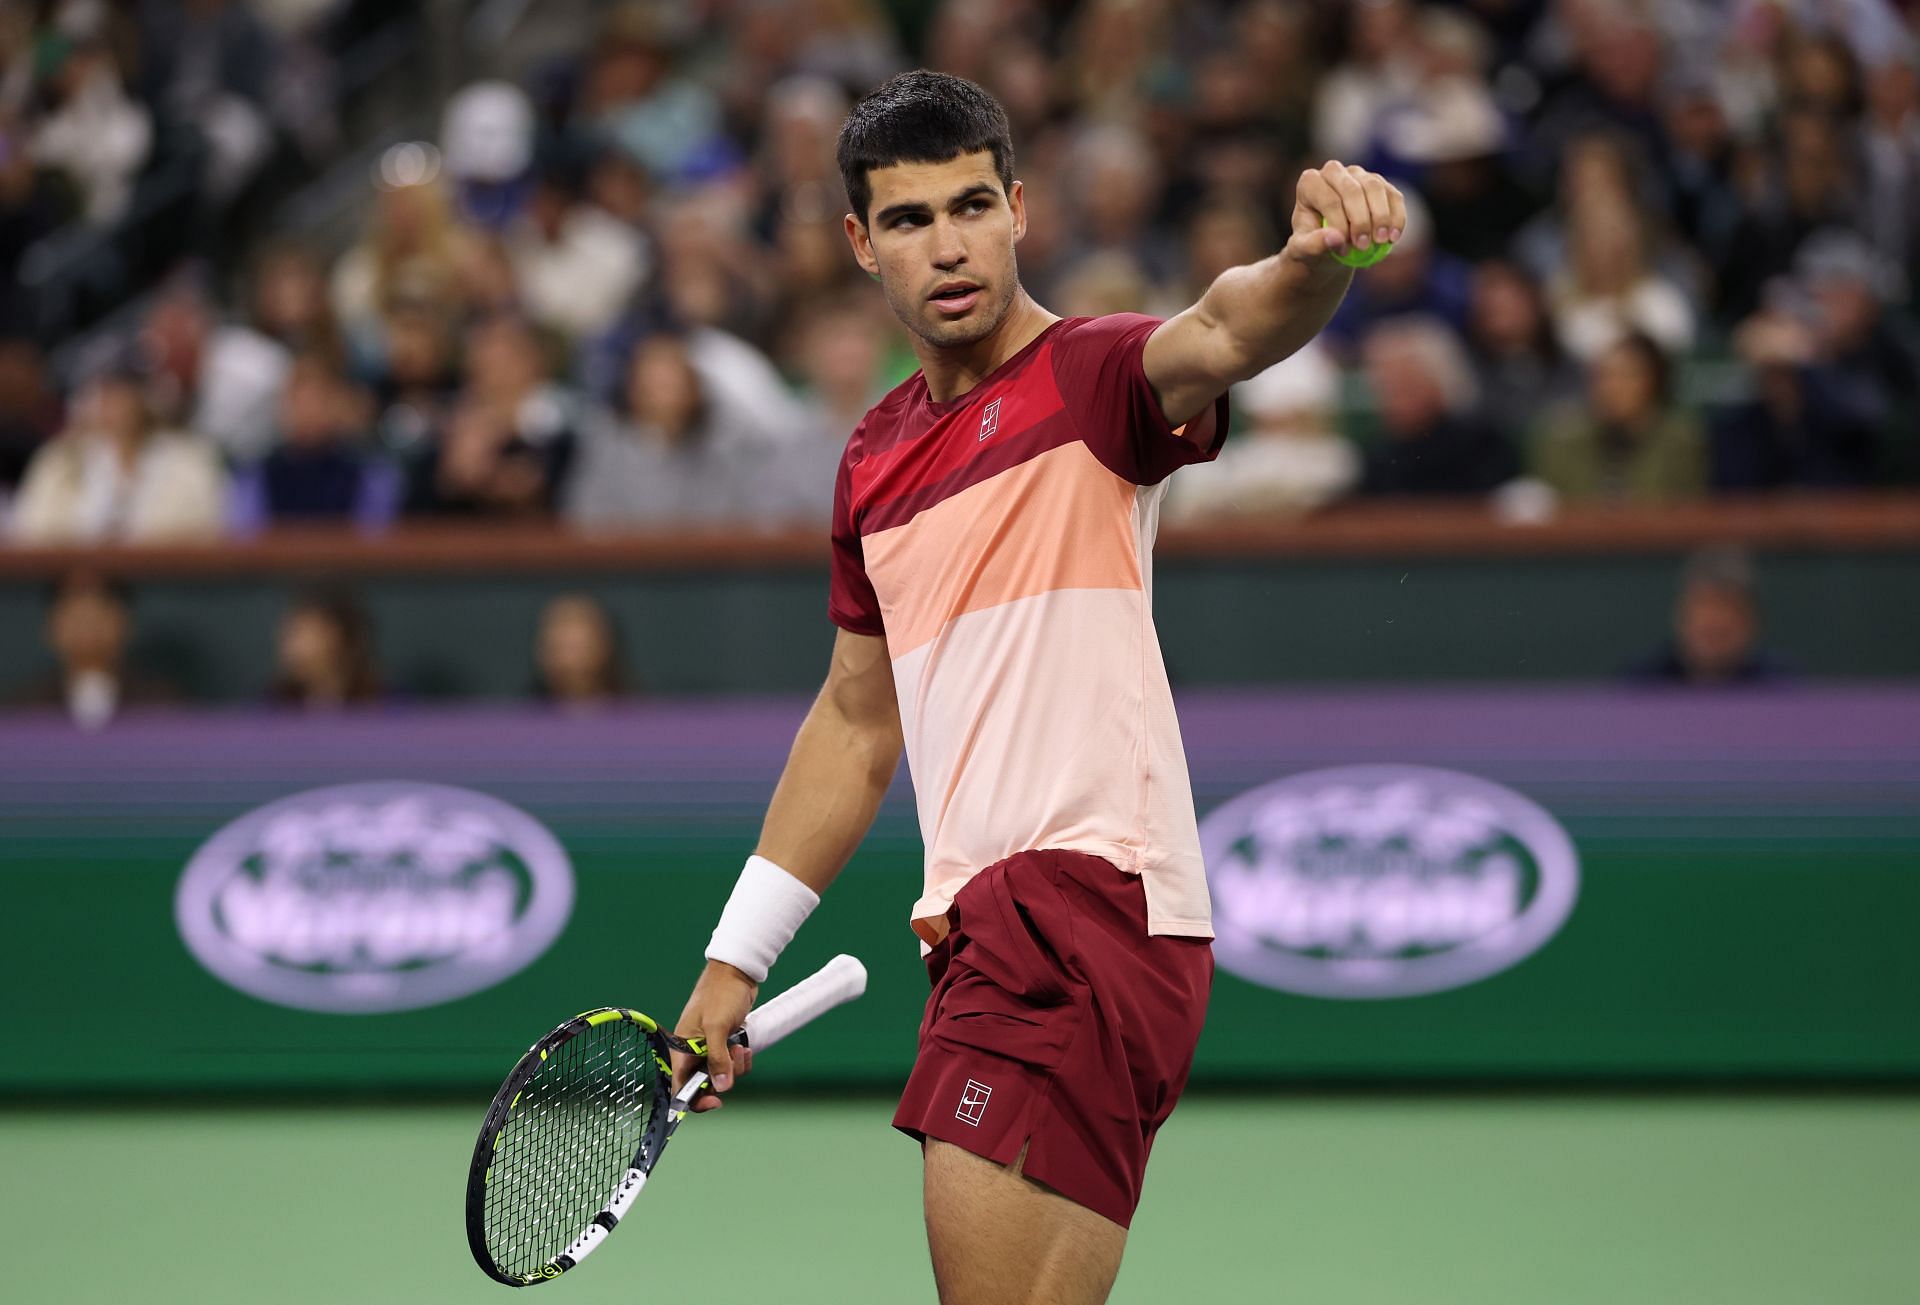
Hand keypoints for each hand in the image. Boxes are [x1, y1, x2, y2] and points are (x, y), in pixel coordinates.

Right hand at [670, 959, 758, 1112]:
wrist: (737, 973)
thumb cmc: (720, 995)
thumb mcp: (717, 1027)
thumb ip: (717, 1059)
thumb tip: (721, 1088)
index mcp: (682, 1050)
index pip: (680, 1086)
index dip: (694, 1101)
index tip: (715, 1102)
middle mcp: (693, 1052)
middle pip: (703, 1084)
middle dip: (722, 1079)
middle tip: (733, 1060)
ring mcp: (709, 1048)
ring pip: (721, 1075)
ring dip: (735, 1067)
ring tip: (740, 1048)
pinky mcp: (723, 1044)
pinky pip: (731, 1064)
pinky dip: (740, 1061)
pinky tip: (745, 1047)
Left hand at [1285, 161, 1406, 266]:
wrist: (1331, 245)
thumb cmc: (1314, 246)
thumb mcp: (1305, 251)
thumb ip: (1314, 245)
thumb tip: (1335, 238)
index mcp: (1310, 183)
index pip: (1329, 199)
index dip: (1338, 225)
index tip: (1344, 250)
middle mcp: (1333, 171)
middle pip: (1352, 190)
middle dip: (1361, 220)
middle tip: (1364, 246)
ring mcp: (1358, 174)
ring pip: (1375, 187)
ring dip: (1381, 216)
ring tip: (1381, 242)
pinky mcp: (1379, 183)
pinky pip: (1393, 195)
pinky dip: (1396, 217)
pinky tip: (1394, 237)